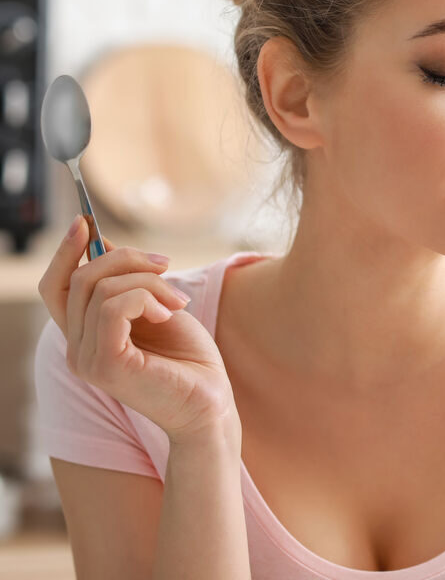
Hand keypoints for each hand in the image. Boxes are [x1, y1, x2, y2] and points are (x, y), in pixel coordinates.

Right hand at [37, 216, 239, 443]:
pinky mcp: (107, 366)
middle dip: (126, 259)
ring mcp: (88, 360)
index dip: (66, 253)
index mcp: (85, 335)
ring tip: (177, 301)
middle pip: (80, 279)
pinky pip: (113, 307)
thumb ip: (126, 281)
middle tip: (166, 264)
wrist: (210, 400)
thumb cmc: (187, 356)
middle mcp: (77, 349)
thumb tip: (102, 239)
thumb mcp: (155, 305)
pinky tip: (169, 312)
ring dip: (148, 281)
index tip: (85, 222)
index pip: (56, 288)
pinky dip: (147, 297)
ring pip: (101, 289)